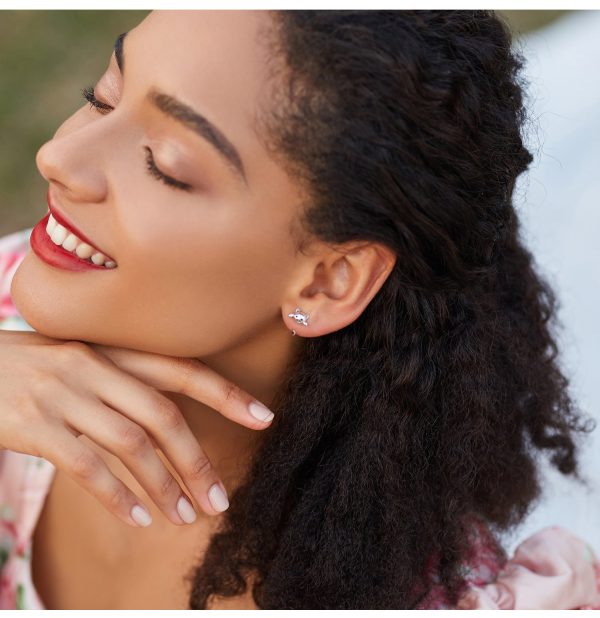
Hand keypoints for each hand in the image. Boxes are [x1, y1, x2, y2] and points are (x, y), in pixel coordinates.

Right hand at [0, 330, 274, 527]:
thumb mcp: (81, 359)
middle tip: (218, 500)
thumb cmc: (31, 366)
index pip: (182, 370)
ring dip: (164, 486)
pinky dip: (118, 495)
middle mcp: (93, 366)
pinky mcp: (32, 424)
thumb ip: (125, 382)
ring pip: (130, 445)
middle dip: (196, 461)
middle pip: (163, 416)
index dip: (226, 394)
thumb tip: (171, 427)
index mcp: (113, 349)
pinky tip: (139, 518)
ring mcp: (62, 394)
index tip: (264, 417)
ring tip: (184, 518)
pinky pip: (86, 466)